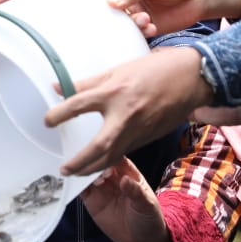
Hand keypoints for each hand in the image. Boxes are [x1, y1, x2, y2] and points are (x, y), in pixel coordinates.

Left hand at [44, 46, 213, 176]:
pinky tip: (101, 162)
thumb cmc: (156, 69)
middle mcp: (125, 115)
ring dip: (94, 168)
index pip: (79, 105)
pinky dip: (111, 160)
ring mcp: (139, 129)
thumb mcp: (119, 69)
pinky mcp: (148, 137)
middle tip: (63, 169)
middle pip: (98, 147)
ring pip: (113, 156)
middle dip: (79, 162)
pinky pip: (125, 152)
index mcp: (115, 92)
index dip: (59, 114)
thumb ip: (89, 82)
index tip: (47, 121)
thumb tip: (59, 88)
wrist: (193, 78)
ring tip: (77, 172)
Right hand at [79, 158, 174, 241]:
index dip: (108, 155)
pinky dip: (74, 185)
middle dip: (91, 162)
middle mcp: (113, 177)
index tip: (102, 156)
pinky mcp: (92, 201)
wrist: (141, 241)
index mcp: (128, 173)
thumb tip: (125, 180)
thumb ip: (136, 192)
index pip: (116, 158)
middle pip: (98, 163)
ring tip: (76, 172)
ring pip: (87, 174)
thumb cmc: (148, 218)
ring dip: (80, 171)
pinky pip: (81, 190)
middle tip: (86, 164)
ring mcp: (101, 188)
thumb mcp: (146, 205)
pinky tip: (70, 183)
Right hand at [91, 0, 240, 37]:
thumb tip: (110, 3)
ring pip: (120, 21)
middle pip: (106, 6)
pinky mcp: (146, 24)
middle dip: (114, 13)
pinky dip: (141, 31)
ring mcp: (136, 9)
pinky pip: (135, 32)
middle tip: (123, 15)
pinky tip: (152, 27)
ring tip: (145, 20)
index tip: (109, 2)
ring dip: (130, 23)